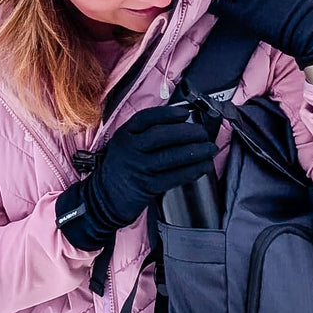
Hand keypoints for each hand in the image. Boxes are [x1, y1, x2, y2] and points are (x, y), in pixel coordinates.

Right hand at [56, 105, 217, 249]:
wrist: (103, 199)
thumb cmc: (120, 169)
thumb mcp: (125, 145)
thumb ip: (144, 135)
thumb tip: (180, 125)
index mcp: (124, 135)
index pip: (146, 119)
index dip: (168, 114)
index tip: (185, 113)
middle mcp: (130, 150)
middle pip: (161, 136)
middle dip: (187, 133)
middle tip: (203, 133)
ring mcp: (138, 169)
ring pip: (170, 157)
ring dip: (194, 152)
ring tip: (209, 149)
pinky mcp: (146, 187)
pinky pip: (173, 177)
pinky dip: (190, 171)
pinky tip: (202, 167)